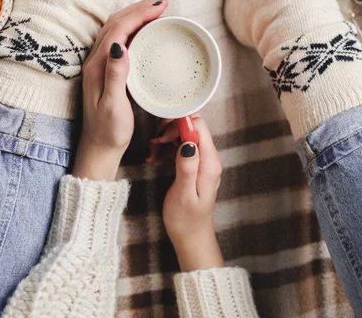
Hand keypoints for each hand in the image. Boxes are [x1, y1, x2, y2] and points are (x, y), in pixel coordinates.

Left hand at [73, 0, 167, 180]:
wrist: (98, 148)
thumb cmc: (109, 131)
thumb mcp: (113, 106)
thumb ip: (116, 76)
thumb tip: (120, 45)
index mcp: (98, 66)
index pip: (119, 29)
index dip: (139, 14)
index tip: (160, 7)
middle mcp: (95, 61)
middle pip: (116, 23)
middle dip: (138, 8)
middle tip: (162, 3)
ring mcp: (98, 64)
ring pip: (115, 28)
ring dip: (134, 14)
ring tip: (155, 10)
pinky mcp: (104, 69)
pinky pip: (117, 38)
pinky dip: (132, 26)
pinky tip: (144, 30)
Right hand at [161, 116, 223, 271]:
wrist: (191, 237)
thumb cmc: (186, 219)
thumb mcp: (183, 194)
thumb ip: (187, 167)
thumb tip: (189, 142)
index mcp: (209, 162)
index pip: (199, 126)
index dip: (179, 125)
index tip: (162, 136)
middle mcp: (209, 157)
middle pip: (191, 126)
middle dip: (170, 130)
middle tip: (155, 144)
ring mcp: (202, 160)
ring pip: (184, 135)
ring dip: (166, 139)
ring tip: (153, 153)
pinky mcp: (194, 164)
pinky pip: (181, 146)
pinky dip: (167, 148)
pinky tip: (157, 158)